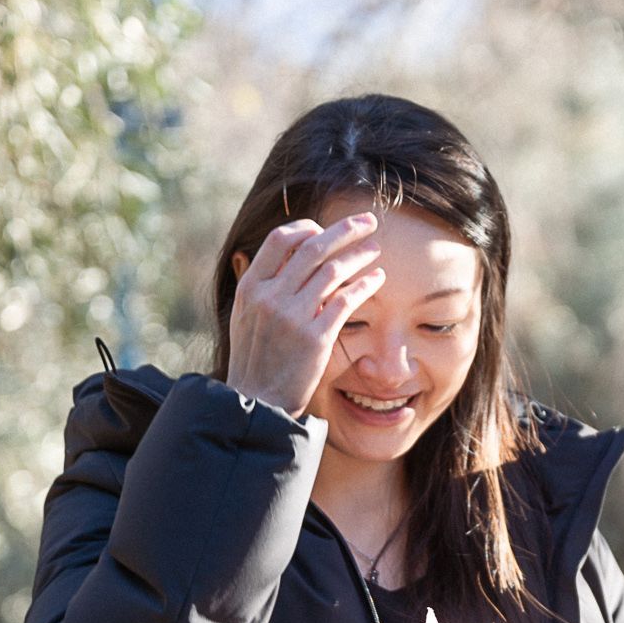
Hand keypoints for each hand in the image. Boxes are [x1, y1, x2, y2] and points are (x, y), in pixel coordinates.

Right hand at [227, 212, 384, 418]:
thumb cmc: (256, 358)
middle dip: (345, 231)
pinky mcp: (315, 338)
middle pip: (312, 248)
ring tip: (375, 249)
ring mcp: (293, 316)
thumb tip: (284, 252)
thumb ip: (263, 283)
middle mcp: (270, 296)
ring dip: (359, 255)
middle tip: (368, 221)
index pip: (280, 239)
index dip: (306, 228)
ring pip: (332, 271)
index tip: (325, 230)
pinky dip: (365, 285)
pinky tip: (378, 278)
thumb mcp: (245, 315)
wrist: (259, 401)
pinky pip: (345, 300)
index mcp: (251, 286)